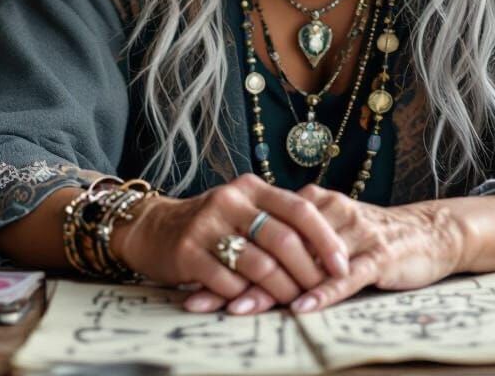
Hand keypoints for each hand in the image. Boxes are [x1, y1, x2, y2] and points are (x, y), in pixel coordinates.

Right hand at [112, 174, 349, 312]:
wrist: (152, 229)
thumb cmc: (211, 225)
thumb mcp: (243, 210)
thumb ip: (276, 220)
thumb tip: (328, 251)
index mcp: (252, 188)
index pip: (300, 209)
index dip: (325, 239)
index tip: (343, 265)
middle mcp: (232, 200)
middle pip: (283, 238)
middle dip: (308, 270)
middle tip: (321, 292)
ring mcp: (208, 225)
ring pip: (259, 264)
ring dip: (281, 290)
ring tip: (294, 304)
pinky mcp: (188, 252)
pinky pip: (228, 282)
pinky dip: (246, 298)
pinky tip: (254, 306)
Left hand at [192, 184, 470, 314]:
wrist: (428, 233)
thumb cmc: (372, 237)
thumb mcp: (329, 232)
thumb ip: (294, 238)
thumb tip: (244, 255)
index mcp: (313, 203)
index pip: (262, 232)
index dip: (227, 255)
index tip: (190, 278)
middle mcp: (329, 212)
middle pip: (273, 247)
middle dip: (235, 275)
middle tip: (201, 301)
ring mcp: (354, 233)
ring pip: (304, 264)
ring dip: (270, 289)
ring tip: (237, 310)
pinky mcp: (378, 254)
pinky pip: (346, 276)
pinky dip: (323, 293)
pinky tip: (301, 309)